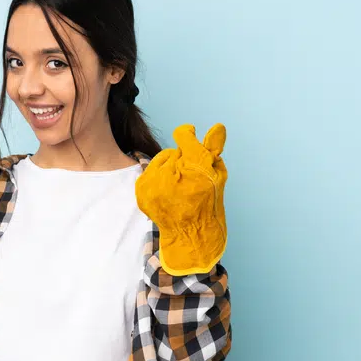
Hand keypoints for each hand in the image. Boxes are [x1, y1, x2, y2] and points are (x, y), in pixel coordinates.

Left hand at [135, 123, 226, 275]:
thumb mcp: (217, 176)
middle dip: (182, 159)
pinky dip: (157, 178)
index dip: (188, 134)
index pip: (184, 136)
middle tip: (188, 177)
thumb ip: (213, 149)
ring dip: (169, 167)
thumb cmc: (208, 204)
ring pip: (161, 160)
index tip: (189, 133)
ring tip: (178, 186)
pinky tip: (167, 191)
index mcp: (195, 168)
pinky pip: (149, 171)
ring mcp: (153, 183)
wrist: (190, 234)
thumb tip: (218, 126)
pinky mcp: (142, 190)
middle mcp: (171, 173)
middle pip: (174, 151)